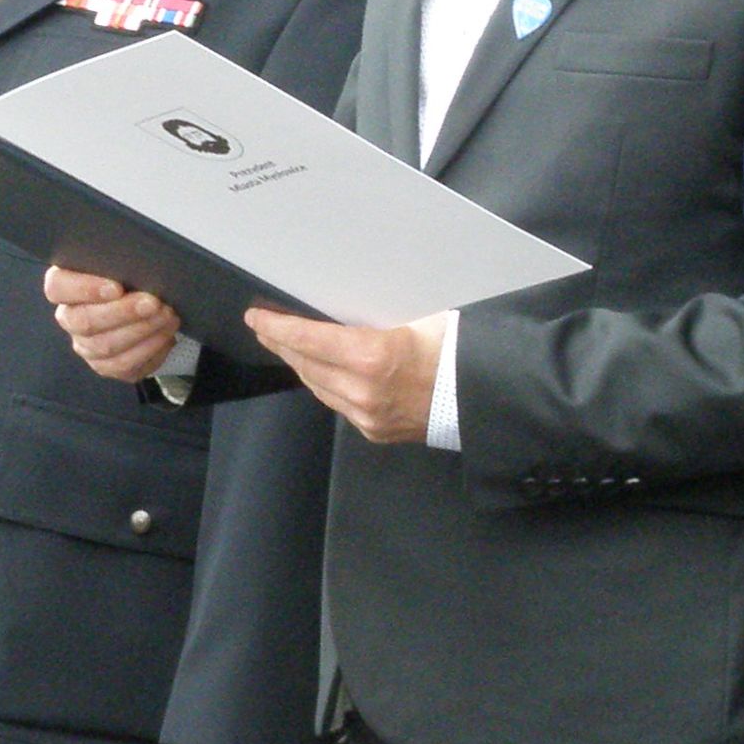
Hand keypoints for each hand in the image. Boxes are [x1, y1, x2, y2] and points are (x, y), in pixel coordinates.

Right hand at [47, 266, 184, 382]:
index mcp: (66, 287)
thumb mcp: (123, 264)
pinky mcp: (106, 366)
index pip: (57, 287)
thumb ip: (121, 262)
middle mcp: (70, 318)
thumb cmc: (131, 278)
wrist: (147, 304)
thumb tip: (139, 263)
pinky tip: (165, 333)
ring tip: (167, 316)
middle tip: (153, 302)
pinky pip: (124, 365)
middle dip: (124, 312)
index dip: (84, 288)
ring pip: (106, 346)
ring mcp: (86, 346)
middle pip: (84, 321)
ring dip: (142, 330)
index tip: (116, 287)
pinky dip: (150, 348)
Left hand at [247, 306, 446, 446]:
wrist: (487, 399)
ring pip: (318, 387)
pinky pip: (338, 403)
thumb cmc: (459, 348)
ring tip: (286, 346)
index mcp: (371, 356)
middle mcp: (361, 391)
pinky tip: (319, 372)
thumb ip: (375, 319)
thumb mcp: (418, 318)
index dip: (278, 328)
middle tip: (264, 327)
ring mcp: (366, 417)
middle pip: (306, 364)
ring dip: (300, 365)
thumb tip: (346, 311)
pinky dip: (323, 384)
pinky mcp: (375, 432)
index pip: (309, 339)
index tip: (255, 317)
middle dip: (282, 344)